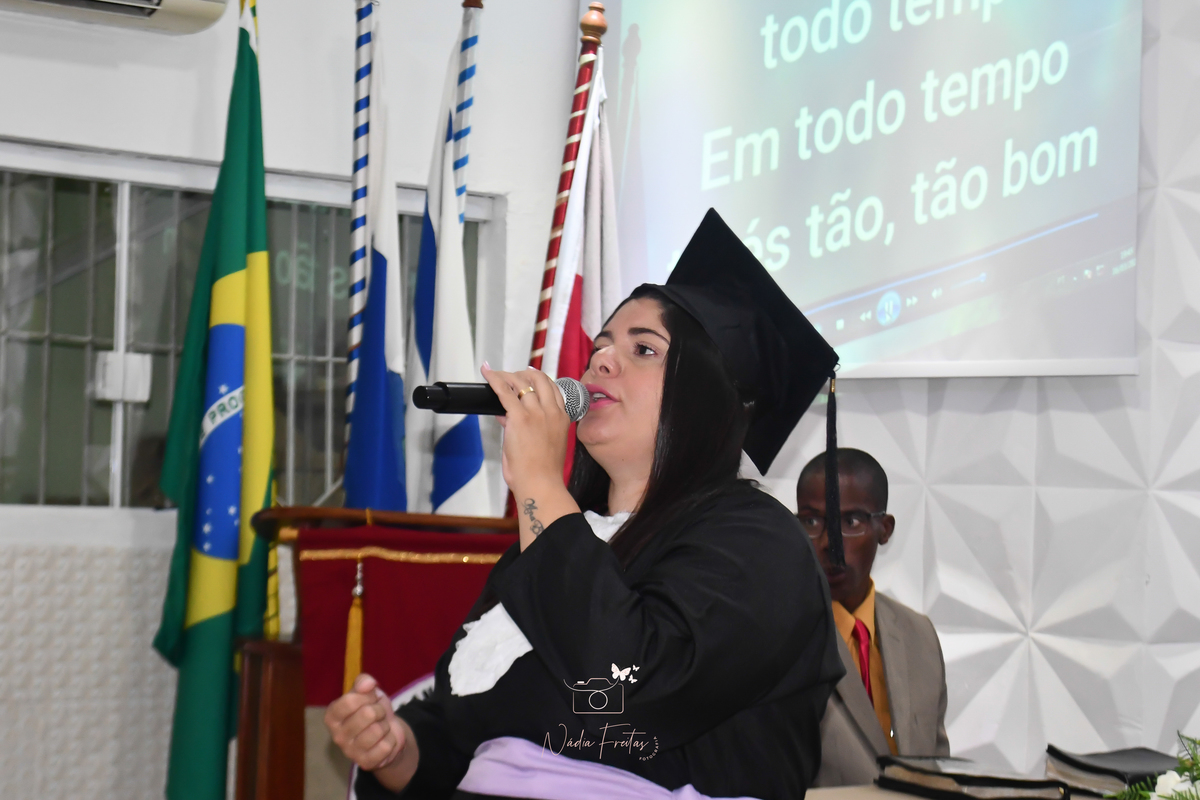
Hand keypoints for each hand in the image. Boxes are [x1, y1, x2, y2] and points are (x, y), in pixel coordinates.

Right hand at [324, 674, 404, 771]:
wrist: (387, 734)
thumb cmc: (372, 710)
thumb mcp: (367, 692)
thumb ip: (364, 682)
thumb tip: (367, 683)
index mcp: (332, 716)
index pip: (349, 701)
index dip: (367, 696)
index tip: (370, 698)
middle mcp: (337, 736)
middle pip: (368, 714)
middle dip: (380, 710)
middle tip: (378, 714)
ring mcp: (350, 752)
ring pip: (378, 730)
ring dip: (385, 725)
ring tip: (380, 727)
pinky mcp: (365, 763)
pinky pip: (385, 746)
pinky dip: (391, 740)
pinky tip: (384, 740)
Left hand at [481, 364, 569, 496]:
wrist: (541, 484)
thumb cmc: (543, 471)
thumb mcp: (545, 444)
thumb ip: (529, 427)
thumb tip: (507, 416)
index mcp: (561, 418)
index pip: (552, 388)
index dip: (539, 379)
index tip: (528, 376)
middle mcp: (551, 411)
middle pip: (538, 379)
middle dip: (523, 374)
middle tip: (510, 376)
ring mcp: (536, 413)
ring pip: (520, 383)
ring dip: (506, 376)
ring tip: (496, 376)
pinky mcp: (519, 418)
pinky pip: (504, 391)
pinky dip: (494, 379)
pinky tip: (487, 372)